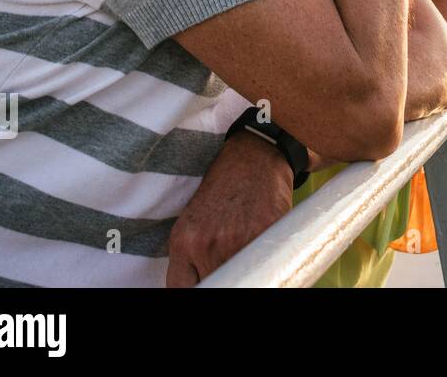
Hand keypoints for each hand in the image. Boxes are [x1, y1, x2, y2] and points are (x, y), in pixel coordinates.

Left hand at [166, 131, 293, 286]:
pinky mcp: (265, 234)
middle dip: (223, 275)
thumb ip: (191, 256)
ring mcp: (236, 241)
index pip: (181, 289)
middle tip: (230, 260)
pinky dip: (265, 259)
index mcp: (183, 242)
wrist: (254, 157)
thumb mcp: (193, 221)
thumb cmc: (224, 188)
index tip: (209, 280)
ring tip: (248, 250)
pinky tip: (265, 243)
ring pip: (240, 278)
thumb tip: (199, 283)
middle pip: (214, 282)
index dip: (199, 287)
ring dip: (246, 269)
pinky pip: (265, 264)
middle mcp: (206, 244)